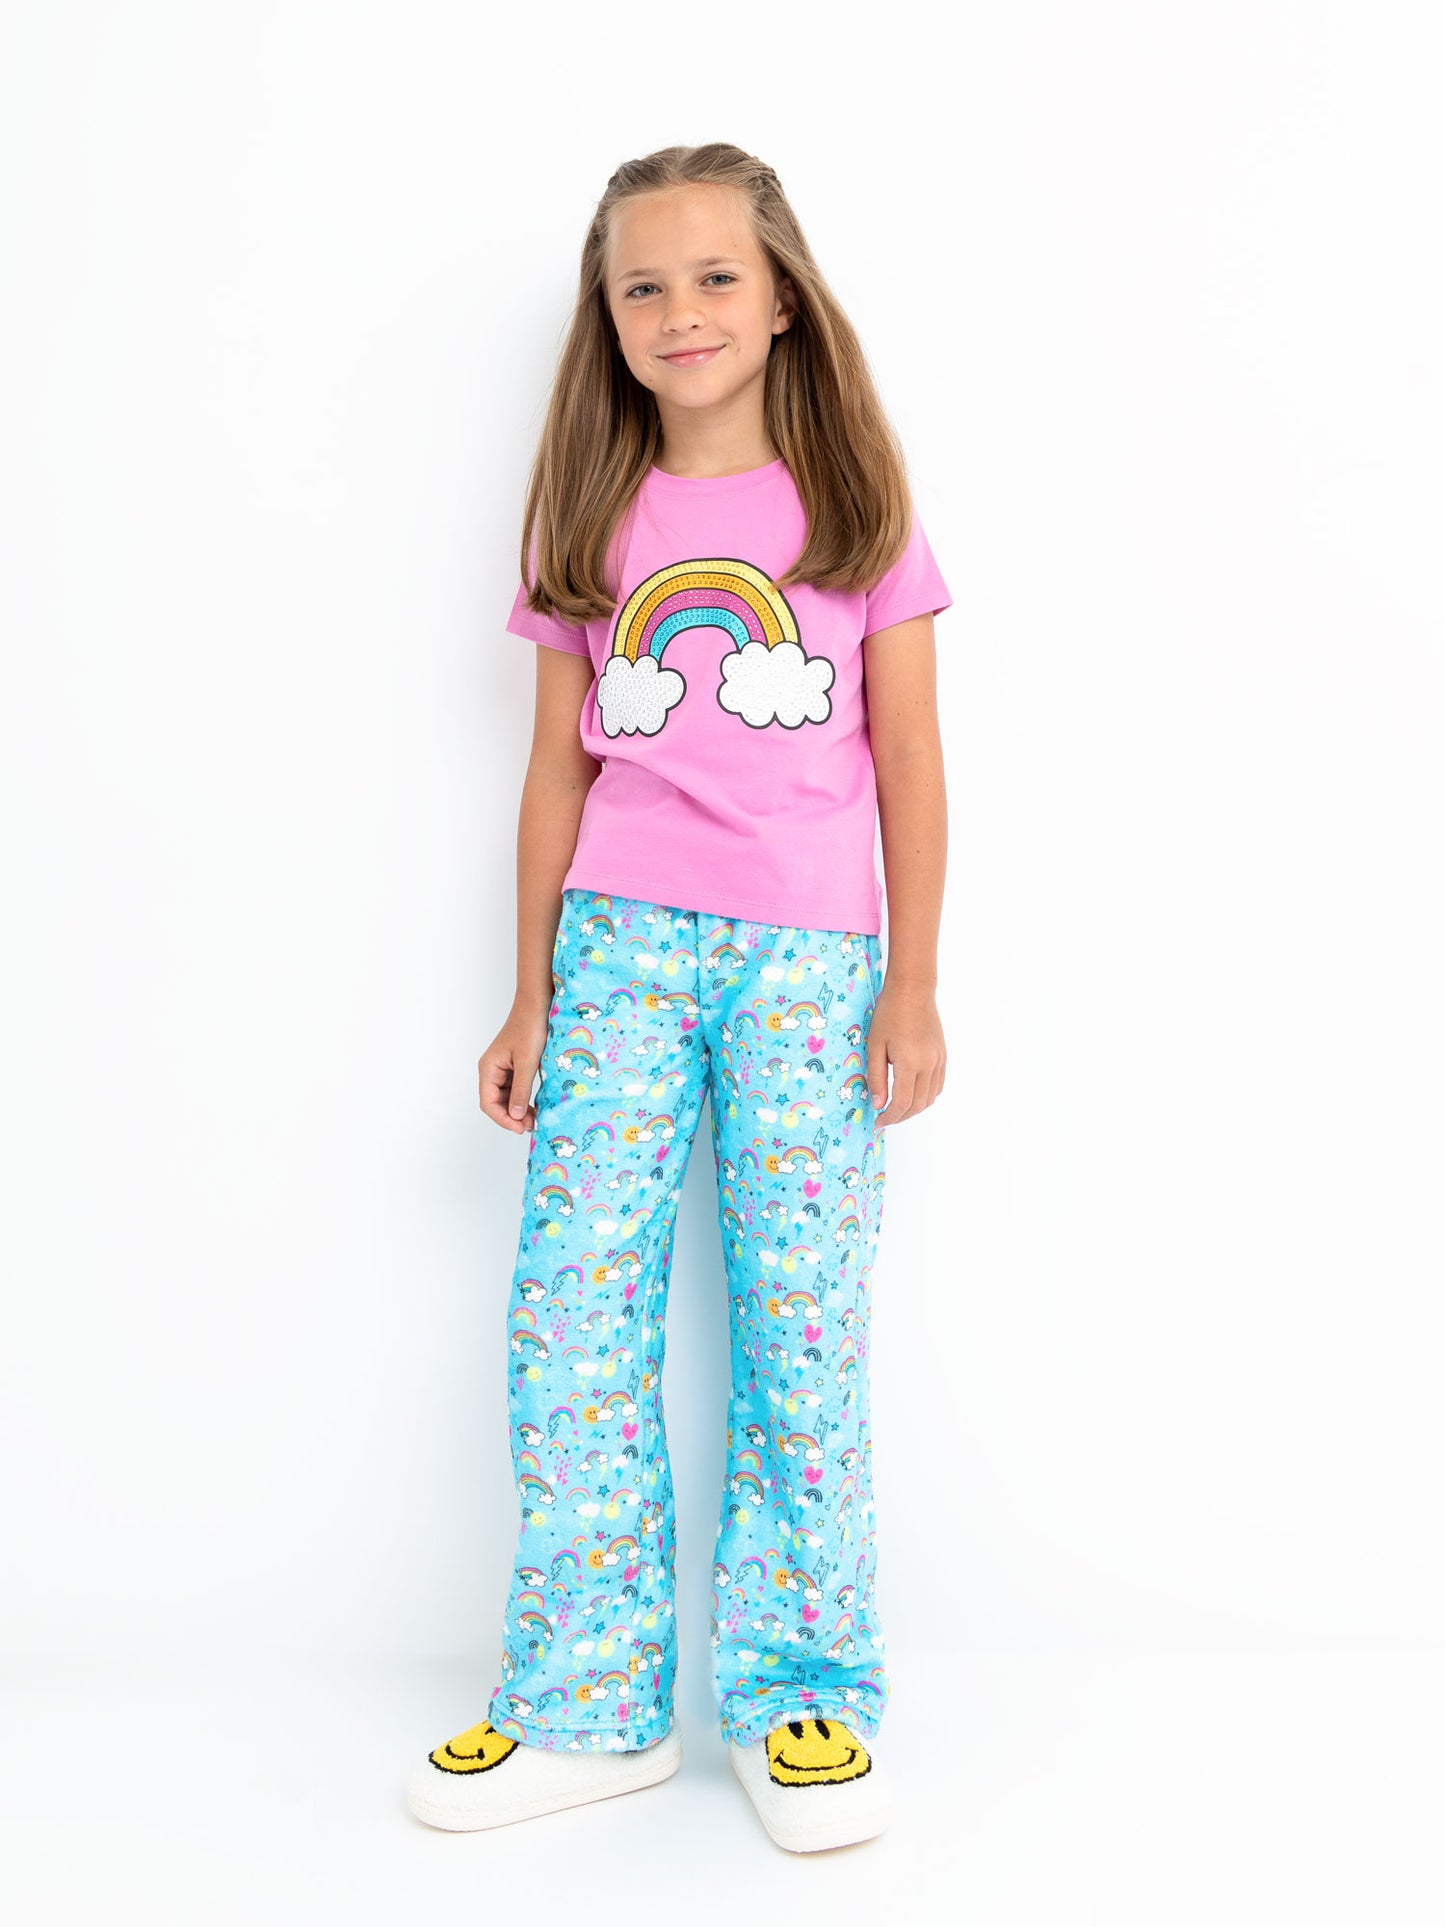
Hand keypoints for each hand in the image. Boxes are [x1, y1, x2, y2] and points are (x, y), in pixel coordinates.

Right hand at [478, 997, 550, 1133]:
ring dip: (518, 1110)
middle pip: (496, 1103)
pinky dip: (523, 1099)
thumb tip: (516, 1116)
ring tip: (534, 1119)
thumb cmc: (530, 1028)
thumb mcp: (528, 1062)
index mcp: (488, 1068)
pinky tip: (535, 1106)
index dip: (502, 1119)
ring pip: (506, 1098)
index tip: (520, 1128)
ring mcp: (503, 1069)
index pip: (488, 1103)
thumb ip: (521, 1090)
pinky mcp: (514, 1067)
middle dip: (511, 1116)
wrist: (537, 1005)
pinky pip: (515, 1089)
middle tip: (531, 1125)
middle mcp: (492, 1070)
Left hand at [866, 979, 945, 1127]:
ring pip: (930, 1098)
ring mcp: (939, 1060)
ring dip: (914, 1108)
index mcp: (910, 1062)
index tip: (878, 1122)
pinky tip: (912, 1093)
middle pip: (918, 1105)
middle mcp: (929, 1064)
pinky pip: (938, 1085)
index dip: (889, 1117)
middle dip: (901, 1116)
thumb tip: (877, 1104)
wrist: (913, 991)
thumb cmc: (889, 1014)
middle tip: (884, 1118)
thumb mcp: (874, 1045)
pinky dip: (925, 1096)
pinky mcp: (943, 1056)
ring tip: (896, 1108)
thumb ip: (876, 1077)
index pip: (902, 1103)